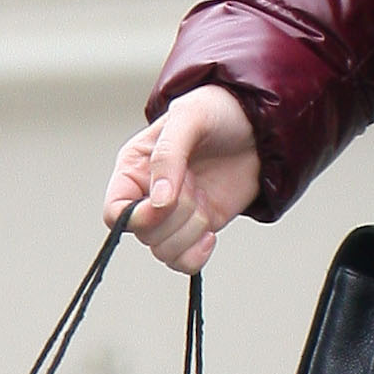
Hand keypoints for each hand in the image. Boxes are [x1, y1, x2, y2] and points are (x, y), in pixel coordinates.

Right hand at [102, 88, 261, 276]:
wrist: (260, 127)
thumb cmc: (218, 111)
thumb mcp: (190, 116)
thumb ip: (168, 155)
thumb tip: (159, 200)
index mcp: (134, 169)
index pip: (114, 212)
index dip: (136, 217)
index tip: (165, 203)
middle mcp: (148, 196)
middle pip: (144, 234)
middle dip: (176, 215)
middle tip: (196, 184)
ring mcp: (173, 216)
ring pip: (164, 251)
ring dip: (190, 232)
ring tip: (205, 202)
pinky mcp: (197, 229)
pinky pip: (183, 262)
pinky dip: (197, 255)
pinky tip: (211, 234)